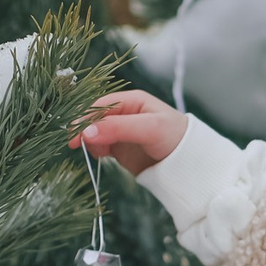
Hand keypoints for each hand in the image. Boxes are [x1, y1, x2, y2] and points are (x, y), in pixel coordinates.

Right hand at [71, 88, 187, 175]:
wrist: (190, 164)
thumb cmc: (175, 138)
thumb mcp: (149, 128)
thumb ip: (118, 128)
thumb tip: (86, 131)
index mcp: (131, 101)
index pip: (100, 105)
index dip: (86, 117)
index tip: (75, 132)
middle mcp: (124, 114)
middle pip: (94, 119)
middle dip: (84, 129)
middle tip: (76, 144)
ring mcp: (121, 131)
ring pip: (94, 133)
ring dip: (89, 141)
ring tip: (97, 152)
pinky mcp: (120, 148)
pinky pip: (100, 145)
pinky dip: (95, 150)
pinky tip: (100, 155)